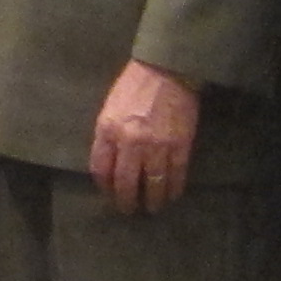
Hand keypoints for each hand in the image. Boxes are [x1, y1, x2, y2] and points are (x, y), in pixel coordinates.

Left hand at [88, 59, 198, 213]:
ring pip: (153, 184)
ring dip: (152, 200)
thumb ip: (108, 135)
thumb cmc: (134, 86)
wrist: (166, 70)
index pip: (100, 169)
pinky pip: (176, 176)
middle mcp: (130, 142)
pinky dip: (173, 189)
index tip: (109, 194)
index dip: (104, 186)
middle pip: (125, 182)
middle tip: (129, 210)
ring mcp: (156, 146)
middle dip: (126, 201)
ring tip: (152, 208)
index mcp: (107, 130)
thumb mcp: (109, 108)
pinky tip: (171, 196)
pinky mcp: (180, 146)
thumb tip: (110, 161)